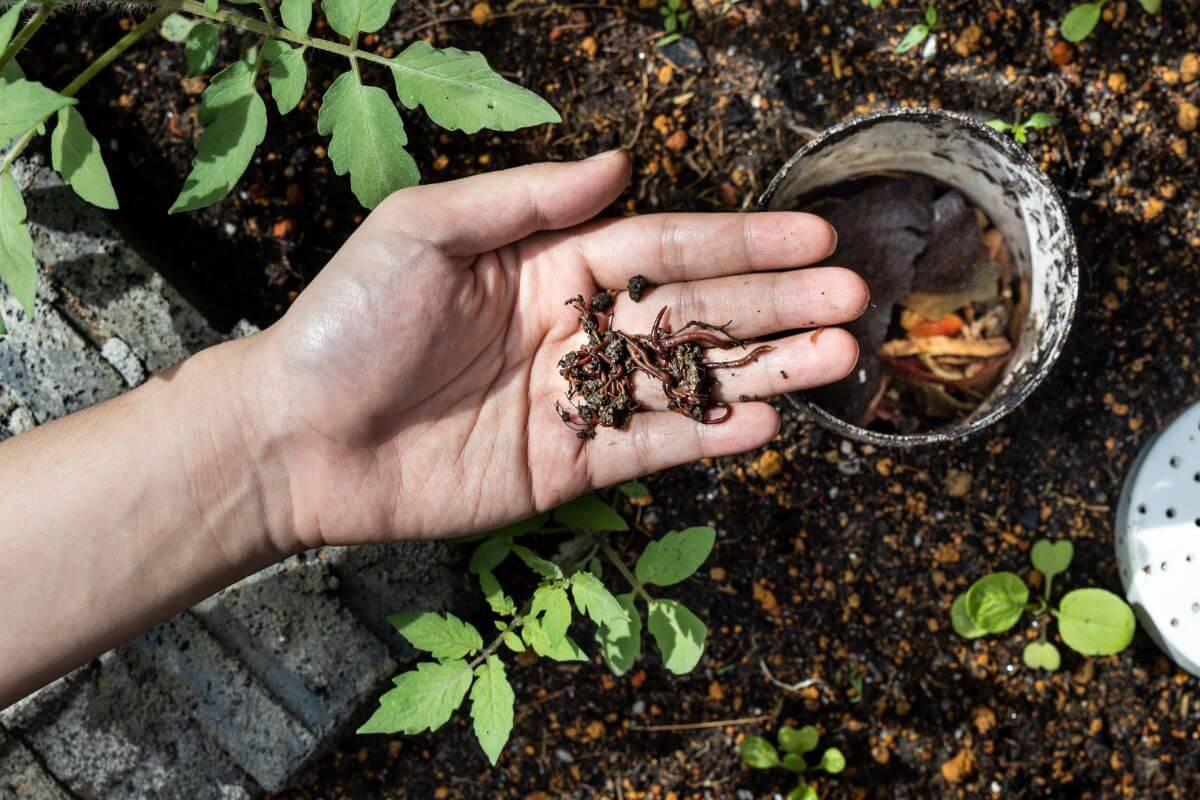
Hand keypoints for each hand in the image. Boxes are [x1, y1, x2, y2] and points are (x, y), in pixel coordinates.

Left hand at [243, 151, 867, 547]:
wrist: (295, 440)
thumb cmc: (348, 322)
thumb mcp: (425, 231)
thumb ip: (528, 201)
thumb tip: (619, 163)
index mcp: (550, 265)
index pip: (666, 247)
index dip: (741, 243)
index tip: (812, 239)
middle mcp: (576, 328)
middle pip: (696, 311)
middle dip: (776, 305)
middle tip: (854, 303)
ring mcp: (576, 399)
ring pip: (687, 382)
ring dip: (765, 371)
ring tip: (837, 361)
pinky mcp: (565, 466)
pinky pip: (649, 449)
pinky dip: (705, 439)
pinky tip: (764, 424)